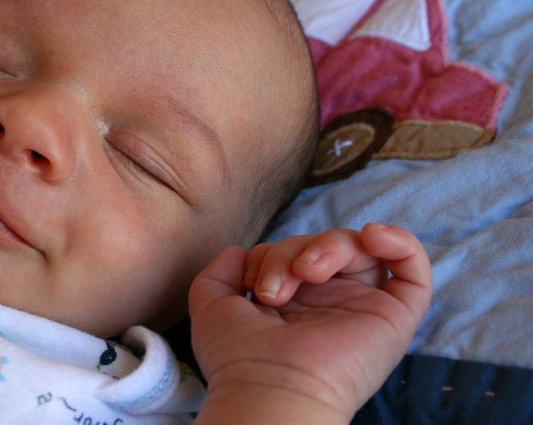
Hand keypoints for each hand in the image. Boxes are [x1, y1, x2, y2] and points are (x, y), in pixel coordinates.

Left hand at [188, 224, 431, 423]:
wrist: (268, 388)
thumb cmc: (238, 358)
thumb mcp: (212, 307)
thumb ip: (218, 275)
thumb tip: (237, 251)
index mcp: (293, 304)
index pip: (291, 253)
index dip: (268, 255)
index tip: (248, 282)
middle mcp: (329, 305)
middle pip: (322, 246)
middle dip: (290, 252)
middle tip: (273, 291)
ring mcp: (362, 308)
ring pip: (358, 248)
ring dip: (328, 247)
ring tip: (306, 274)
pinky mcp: (394, 317)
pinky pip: (412, 269)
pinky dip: (399, 241)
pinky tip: (373, 236)